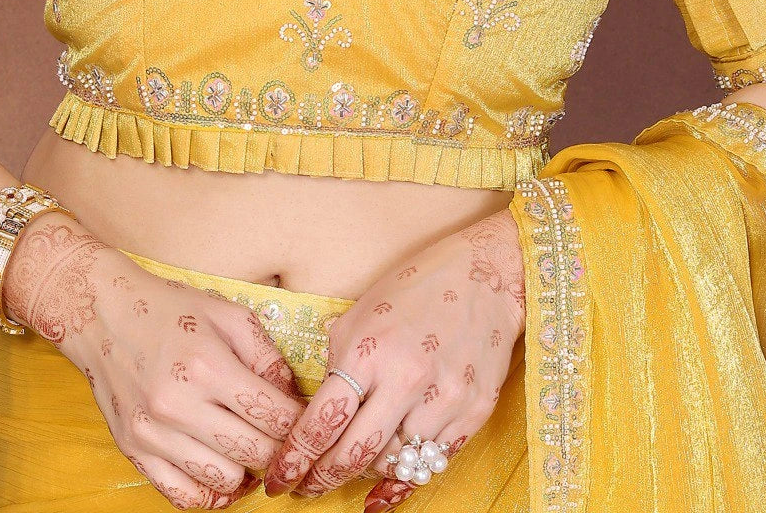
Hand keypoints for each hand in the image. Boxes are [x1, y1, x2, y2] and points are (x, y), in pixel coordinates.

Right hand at [3, 212, 306, 508]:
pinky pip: (182, 496)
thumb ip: (267, 356)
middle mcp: (178, 405)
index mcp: (208, 365)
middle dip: (278, 450)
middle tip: (282, 439)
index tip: (303, 421)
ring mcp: (152, 433)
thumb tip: (294, 399)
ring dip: (246, 471)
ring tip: (248, 449)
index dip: (298, 424)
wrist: (103, 314)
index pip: (273, 416)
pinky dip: (209, 492)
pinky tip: (219, 470)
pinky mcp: (133, 451)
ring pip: (223, 481)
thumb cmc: (171, 309)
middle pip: (253, 453)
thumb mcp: (228, 315)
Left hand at [261, 206, 525, 508]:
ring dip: (367, 471)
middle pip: (353, 454)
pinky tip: (389, 475)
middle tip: (306, 488)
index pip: (321, 422)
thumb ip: (339, 359)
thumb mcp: (362, 312)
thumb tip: (320, 409)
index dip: (295, 458)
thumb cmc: (416, 288)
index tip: (280, 477)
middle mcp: (405, 378)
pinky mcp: (474, 411)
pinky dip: (408, 471)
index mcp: (368, 350)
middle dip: (322, 479)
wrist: (485, 276)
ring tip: (352, 465)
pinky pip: (433, 461)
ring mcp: (443, 398)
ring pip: (393, 464)